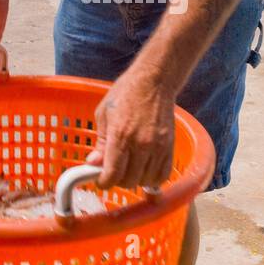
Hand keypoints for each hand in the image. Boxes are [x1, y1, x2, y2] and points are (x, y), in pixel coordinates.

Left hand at [86, 65, 176, 189]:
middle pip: (129, 181)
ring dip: (135, 179)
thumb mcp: (104, 114)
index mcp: (120, 135)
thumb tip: (93, 164)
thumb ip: (100, 142)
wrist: (154, 81)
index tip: (100, 180)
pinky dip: (152, 178)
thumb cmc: (126, 94)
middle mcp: (141, 144)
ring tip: (129, 169)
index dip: (103, 183)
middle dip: (118, 180)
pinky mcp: (169, 146)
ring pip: (145, 181)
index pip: (112, 174)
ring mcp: (158, 147)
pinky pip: (162, 175)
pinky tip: (144, 170)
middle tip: (114, 171)